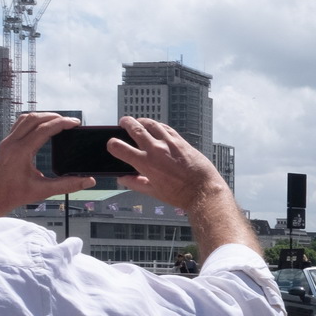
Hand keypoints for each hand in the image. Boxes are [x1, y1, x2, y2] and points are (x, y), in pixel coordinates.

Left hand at [0, 113, 93, 215]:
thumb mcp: (43, 191)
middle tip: (70, 122)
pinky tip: (42, 126)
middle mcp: (12, 143)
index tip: (75, 123)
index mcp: (21, 152)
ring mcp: (7, 141)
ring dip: (43, 116)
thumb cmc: (13, 195)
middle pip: (35, 118)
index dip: (62, 123)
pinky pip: (19, 124)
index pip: (44, 129)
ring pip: (26, 118)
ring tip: (58, 121)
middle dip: (54, 117)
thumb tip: (88, 181)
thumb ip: (67, 185)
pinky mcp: (5, 143)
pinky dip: (33, 121)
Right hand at [106, 117, 226, 212]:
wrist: (203, 190)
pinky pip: (166, 128)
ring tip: (138, 122)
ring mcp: (169, 143)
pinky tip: (156, 127)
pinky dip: (157, 125)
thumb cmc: (180, 194)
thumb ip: (135, 183)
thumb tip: (122, 179)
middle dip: (126, 123)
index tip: (112, 144)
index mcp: (145, 163)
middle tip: (122, 123)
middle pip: (135, 128)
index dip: (112, 144)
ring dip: (141, 121)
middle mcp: (156, 149)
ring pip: (151, 124)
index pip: (120, 148)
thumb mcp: (154, 192)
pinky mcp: (181, 141)